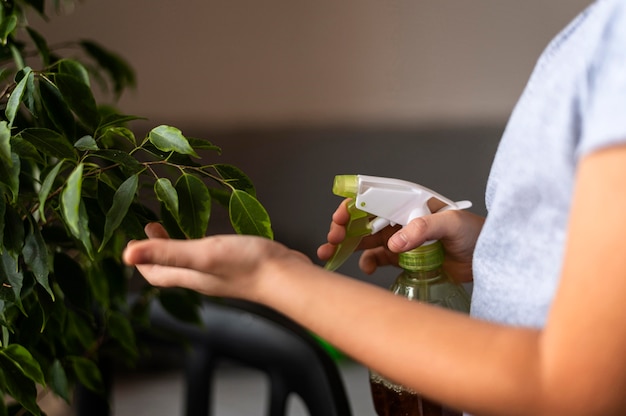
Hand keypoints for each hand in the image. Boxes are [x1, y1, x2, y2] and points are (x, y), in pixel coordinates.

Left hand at [124, 223, 310, 298]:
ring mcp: (222, 274)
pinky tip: (213, 237)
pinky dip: (202, 247)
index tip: (135, 239)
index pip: (157, 273)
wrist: (286, 277)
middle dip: (158, 251)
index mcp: (191, 276)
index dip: (142, 260)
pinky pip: (212, 258)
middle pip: (172, 269)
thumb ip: (167, 252)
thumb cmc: (246, 265)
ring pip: (192, 264)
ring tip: (177, 228)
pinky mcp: (239, 266)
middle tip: (153, 226)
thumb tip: (125, 255)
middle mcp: (203, 278)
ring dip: (179, 248)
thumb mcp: (202, 254)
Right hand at [317, 199, 483, 281]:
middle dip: (343, 227)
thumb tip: (394, 242)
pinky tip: (367, 267)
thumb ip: (424, 228)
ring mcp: (399, 240)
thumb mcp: (452, 223)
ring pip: (364, 240)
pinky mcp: (402, 259)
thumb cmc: (475, 233)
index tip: (342, 217)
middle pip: (363, 219)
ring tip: (330, 253)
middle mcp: (400, 219)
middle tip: (333, 238)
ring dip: (346, 245)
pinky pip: (376, 259)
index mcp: (409, 203)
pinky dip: (367, 263)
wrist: (487, 259)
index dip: (354, 206)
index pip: (374, 199)